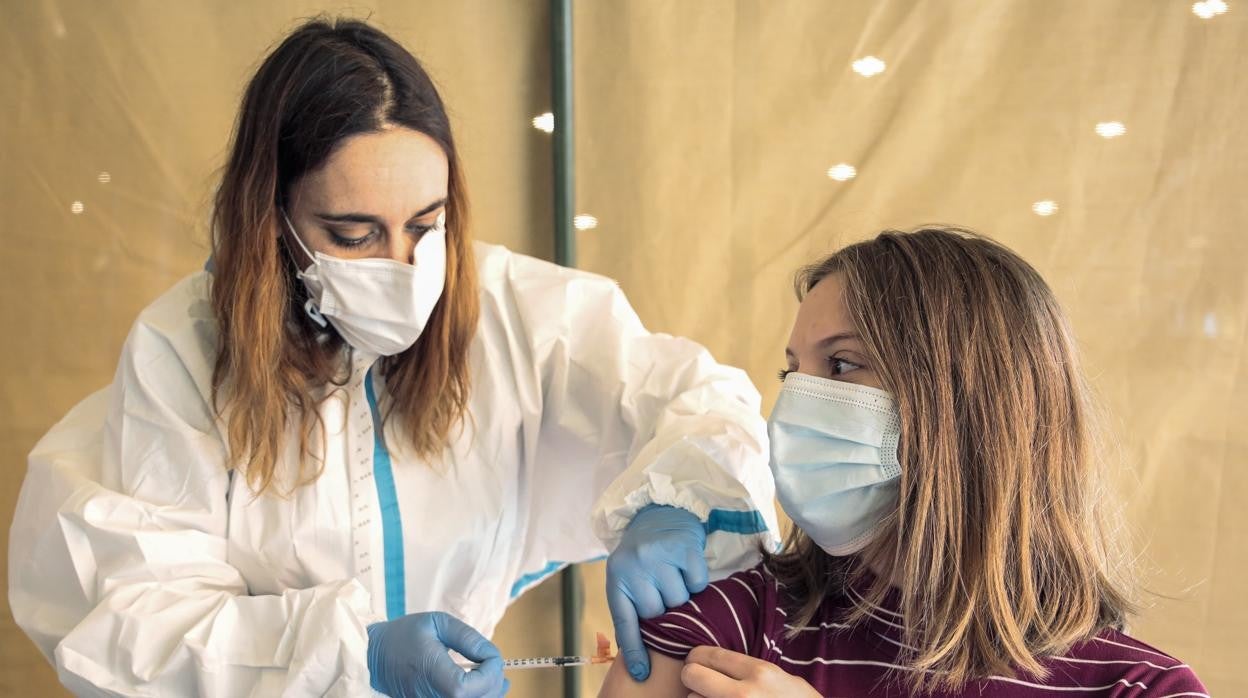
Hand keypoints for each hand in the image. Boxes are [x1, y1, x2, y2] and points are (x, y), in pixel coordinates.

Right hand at [366, 612, 507, 697]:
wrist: (373, 656)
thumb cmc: (403, 636)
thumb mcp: (437, 624)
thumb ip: (467, 638)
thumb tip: (490, 654)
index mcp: (435, 675)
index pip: (474, 687)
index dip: (491, 672)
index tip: (490, 656)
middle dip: (494, 683)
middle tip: (496, 665)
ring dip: (489, 693)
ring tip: (496, 677)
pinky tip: (481, 688)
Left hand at [607, 504, 708, 680]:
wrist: (660, 513)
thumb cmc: (643, 554)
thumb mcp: (626, 577)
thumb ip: (631, 608)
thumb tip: (640, 655)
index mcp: (617, 578)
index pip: (625, 621)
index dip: (633, 650)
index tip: (640, 674)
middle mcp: (635, 566)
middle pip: (658, 613)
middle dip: (663, 608)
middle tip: (661, 588)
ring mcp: (659, 556)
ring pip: (680, 600)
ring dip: (680, 593)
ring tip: (672, 574)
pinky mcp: (684, 548)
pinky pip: (697, 583)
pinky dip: (695, 579)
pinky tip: (684, 565)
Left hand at [682, 646, 820, 697]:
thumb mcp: (785, 681)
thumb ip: (753, 671)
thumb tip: (721, 664)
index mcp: (760, 673)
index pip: (710, 655)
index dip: (697, 656)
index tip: (695, 660)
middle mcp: (743, 695)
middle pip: (692, 675)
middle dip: (692, 676)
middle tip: (698, 681)